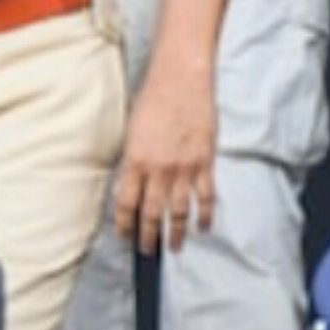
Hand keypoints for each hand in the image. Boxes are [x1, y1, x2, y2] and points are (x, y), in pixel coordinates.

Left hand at [114, 57, 216, 254]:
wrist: (181, 77)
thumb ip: (133, 159)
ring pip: (178, 213)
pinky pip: (205, 198)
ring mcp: (183, 168)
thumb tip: (132, 183)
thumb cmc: (153, 96)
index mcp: (135, 160)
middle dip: (148, 237)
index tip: (125, 235)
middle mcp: (158, 170)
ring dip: (176, 234)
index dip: (125, 223)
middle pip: (152, 214)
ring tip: (175, 248)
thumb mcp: (133, 129)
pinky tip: (203, 227)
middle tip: (148, 252)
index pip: (126, 203)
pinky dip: (204, 216)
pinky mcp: (204, 163)